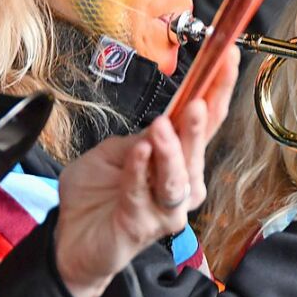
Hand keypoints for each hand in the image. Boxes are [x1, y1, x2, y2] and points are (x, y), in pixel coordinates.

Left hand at [54, 45, 236, 296]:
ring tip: (161, 127)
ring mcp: (166, 208)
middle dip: (199, 122)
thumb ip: (141, 137)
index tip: (227, 57)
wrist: (69, 239)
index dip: (219, 87)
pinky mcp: (143, 226)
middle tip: (197, 100)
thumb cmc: (97, 196)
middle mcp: (182, 182)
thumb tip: (164, 119)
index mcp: (179, 158)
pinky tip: (139, 152)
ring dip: (171, 149)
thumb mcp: (116, 151)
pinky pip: (142, 192)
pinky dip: (139, 170)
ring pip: (178, 176)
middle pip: (198, 147)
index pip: (206, 119)